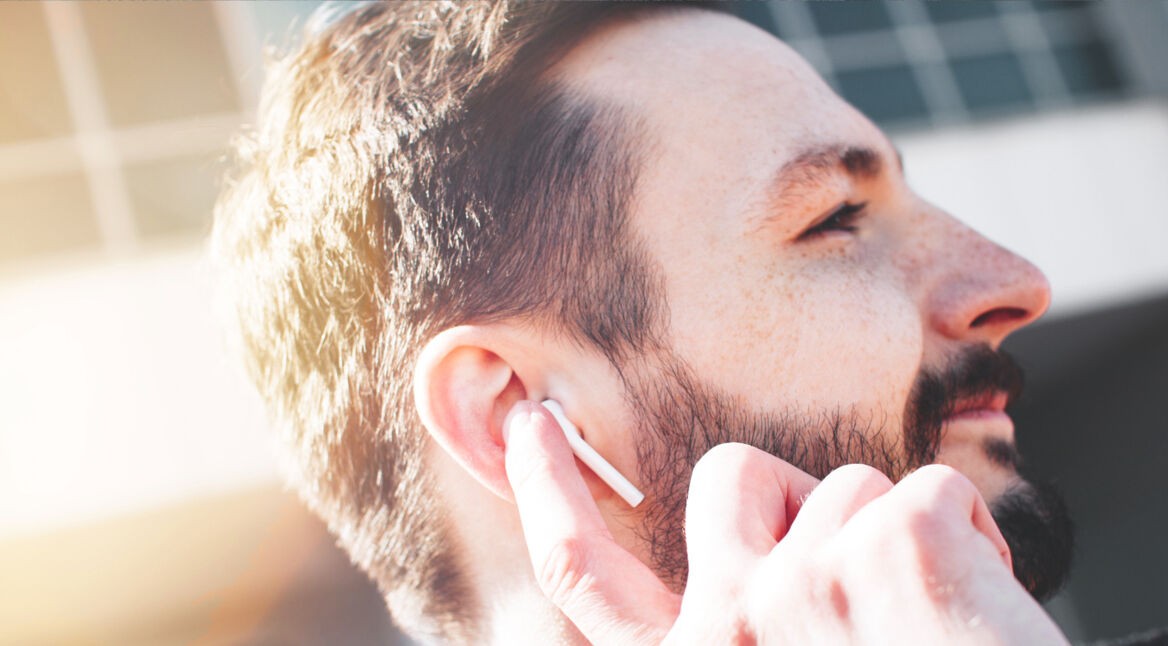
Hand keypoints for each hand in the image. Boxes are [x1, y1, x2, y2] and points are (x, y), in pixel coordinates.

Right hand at [502, 400, 1067, 644]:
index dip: (547, 490)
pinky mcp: (890, 552)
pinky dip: (971, 538)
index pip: (580, 574)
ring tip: (929, 623)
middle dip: (792, 493)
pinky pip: (931, 490)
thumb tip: (736, 571)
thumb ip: (732, 638)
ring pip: (845, 483)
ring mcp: (801, 589)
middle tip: (850, 564)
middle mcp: (722, 632)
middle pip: (729, 478)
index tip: (535, 424)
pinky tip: (979, 609)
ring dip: (895, 535)